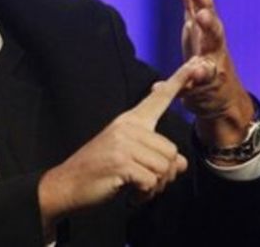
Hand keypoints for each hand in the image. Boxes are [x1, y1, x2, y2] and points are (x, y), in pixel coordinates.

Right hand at [38, 58, 208, 234]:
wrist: (67, 184)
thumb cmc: (99, 170)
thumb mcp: (129, 156)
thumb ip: (156, 154)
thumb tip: (181, 163)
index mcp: (129, 121)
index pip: (157, 99)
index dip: (177, 82)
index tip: (193, 64)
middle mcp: (128, 127)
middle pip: (172, 151)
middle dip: (164, 175)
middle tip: (144, 182)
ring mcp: (123, 144)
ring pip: (165, 168)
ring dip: (155, 187)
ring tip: (136, 188)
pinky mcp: (121, 162)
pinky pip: (152, 182)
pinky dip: (144, 194)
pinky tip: (131, 195)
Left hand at [178, 0, 253, 147]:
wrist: (219, 96)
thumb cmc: (205, 52)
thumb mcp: (195, 20)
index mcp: (206, 27)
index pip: (202, 4)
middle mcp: (213, 43)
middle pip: (213, 27)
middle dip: (208, 18)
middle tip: (201, 12)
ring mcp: (212, 65)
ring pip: (211, 55)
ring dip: (206, 48)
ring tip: (200, 41)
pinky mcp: (205, 86)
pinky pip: (197, 82)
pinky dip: (193, 79)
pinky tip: (191, 74)